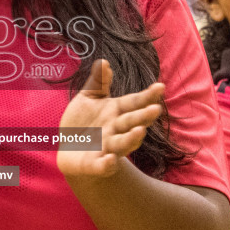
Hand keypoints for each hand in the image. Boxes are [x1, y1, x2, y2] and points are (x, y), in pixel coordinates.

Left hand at [56, 59, 163, 179]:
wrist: (68, 147)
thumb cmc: (83, 120)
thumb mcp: (88, 98)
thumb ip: (98, 83)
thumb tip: (104, 63)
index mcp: (115, 112)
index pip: (134, 102)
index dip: (148, 96)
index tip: (160, 87)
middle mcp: (115, 130)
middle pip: (132, 122)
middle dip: (143, 117)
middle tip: (155, 109)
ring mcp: (106, 148)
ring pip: (122, 144)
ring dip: (131, 139)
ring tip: (139, 131)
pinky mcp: (94, 164)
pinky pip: (102, 166)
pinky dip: (107, 164)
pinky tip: (110, 159)